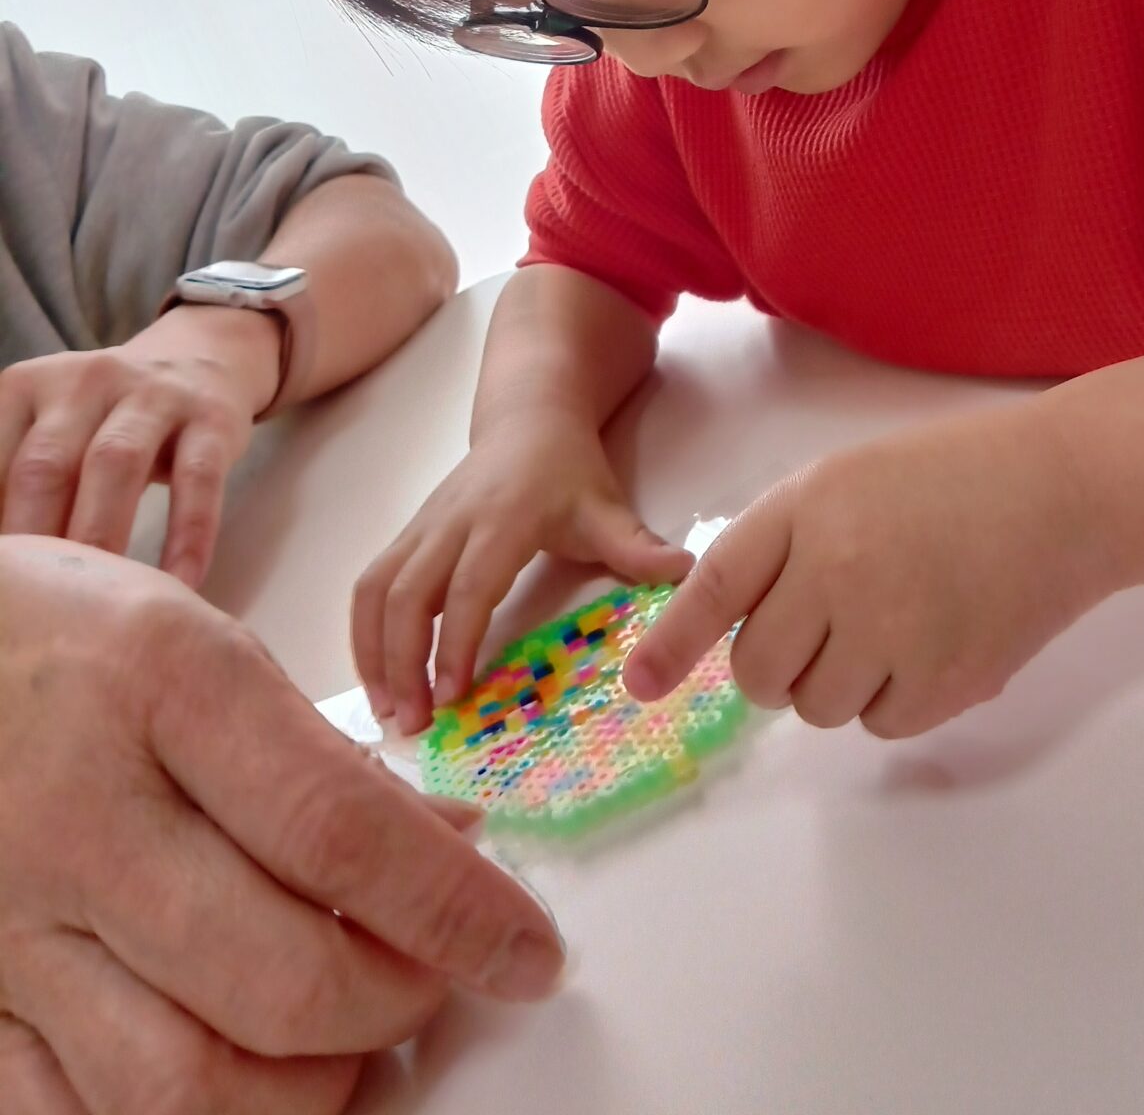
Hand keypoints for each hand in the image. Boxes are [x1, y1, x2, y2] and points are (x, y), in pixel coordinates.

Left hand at [0, 306, 280, 586]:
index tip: (6, 583)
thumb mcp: (51, 433)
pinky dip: (187, 535)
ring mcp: (152, 395)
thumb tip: (5, 574)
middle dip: (34, 542)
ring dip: (100, 536)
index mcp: (27, 387)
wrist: (201, 357)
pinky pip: (197, 480)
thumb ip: (17, 487)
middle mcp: (85, 382)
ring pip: (116, 464)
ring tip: (98, 601)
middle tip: (38, 606)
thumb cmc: (106, 421)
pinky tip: (180, 583)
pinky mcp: (211, 419)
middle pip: (46, 466)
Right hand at [0, 538, 562, 1114]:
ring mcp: (11, 925)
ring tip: (350, 1047)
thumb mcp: (202, 642)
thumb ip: (315, 756)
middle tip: (438, 978)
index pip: (340, 833)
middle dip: (398, 1003)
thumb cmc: (65, 637)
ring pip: (180, 1087)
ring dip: (305, 1091)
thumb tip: (446, 847)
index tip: (529, 949)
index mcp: (165, 689)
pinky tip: (236, 1075)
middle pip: (277, 981)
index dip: (456, 910)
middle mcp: (83, 814)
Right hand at [355, 416, 692, 733]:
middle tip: (413, 724)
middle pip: (406, 595)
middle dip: (402, 662)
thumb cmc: (567, 468)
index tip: (453, 696)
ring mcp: (421, 527)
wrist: (528, 415)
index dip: (457, 642)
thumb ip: (636, 546)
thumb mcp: (606, 505)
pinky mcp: (407, 535)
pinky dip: (366, 633)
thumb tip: (684, 577)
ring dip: (374, 653)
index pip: (469, 587)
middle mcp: (450, 523)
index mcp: (500, 519)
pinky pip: (370, 585)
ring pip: (375, 590)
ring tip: (389, 711)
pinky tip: (379, 676)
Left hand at [625, 400, 1112, 738]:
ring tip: (897, 620)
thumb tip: (735, 639)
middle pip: (760, 672)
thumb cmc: (953, 477)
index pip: (719, 586)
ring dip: (841, 682)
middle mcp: (838, 570)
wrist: (1064, 489)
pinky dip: (898, 698)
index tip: (638, 685)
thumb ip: (786, 548)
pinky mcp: (944, 681)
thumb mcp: (848, 482)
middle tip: (829, 625)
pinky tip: (935, 642)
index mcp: (808, 509)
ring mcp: (892, 630)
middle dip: (780, 664)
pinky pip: (881, 725)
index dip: (672, 641)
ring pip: (818, 707)